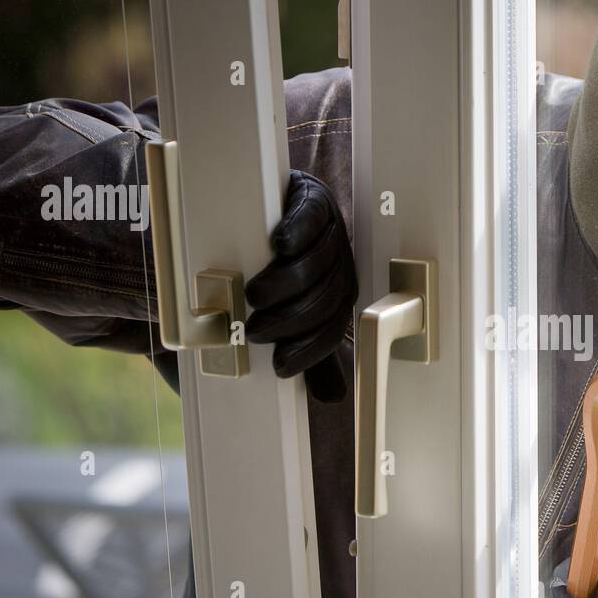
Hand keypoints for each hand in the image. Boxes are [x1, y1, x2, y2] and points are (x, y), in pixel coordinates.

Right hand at [245, 170, 357, 401]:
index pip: (332, 329)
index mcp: (339, 295)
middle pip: (325, 298)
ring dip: (287, 283)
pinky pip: (312, 216)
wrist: (273, 208)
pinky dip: (297, 230)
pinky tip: (279, 243)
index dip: (309, 351)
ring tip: (256, 296)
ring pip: (317, 261)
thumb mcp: (296, 309)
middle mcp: (341, 265)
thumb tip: (333, 398)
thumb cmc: (279, 268)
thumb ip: (310, 350)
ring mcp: (331, 231)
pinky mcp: (314, 199)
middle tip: (257, 332)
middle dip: (291, 321)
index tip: (280, 367)